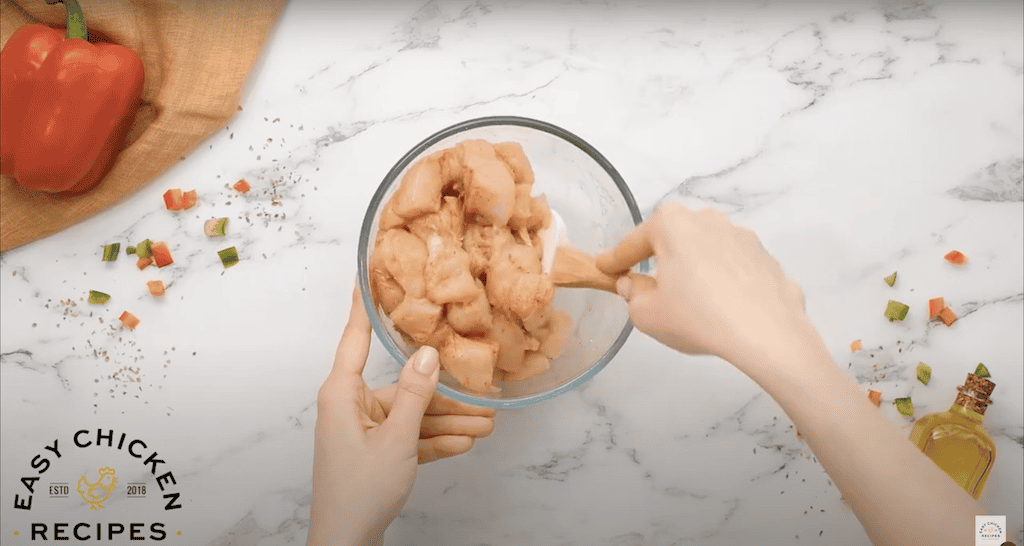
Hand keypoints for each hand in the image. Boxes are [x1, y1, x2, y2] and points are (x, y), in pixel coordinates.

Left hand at [308, 287, 494, 545]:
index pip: (356, 338)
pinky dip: (436, 441)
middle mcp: (352, 406)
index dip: (363, 306)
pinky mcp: (377, 452)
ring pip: (413, 415)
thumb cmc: (359, 490)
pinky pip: (411, 438)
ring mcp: (365, 430)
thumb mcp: (396, 440)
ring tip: (488, 421)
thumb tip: (427, 353)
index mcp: (343, 394)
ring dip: (449, 421)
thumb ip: (415, 395)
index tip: (367, 275)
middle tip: (481, 386)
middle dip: (443, 393)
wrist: (347, 542)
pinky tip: (468, 441)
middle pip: (403, 386)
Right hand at [596, 203, 811, 366]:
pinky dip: (724, 282)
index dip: (614, 259)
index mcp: (671, 225)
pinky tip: (724, 308)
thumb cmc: (698, 318)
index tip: (604, 267)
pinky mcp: (766, 258)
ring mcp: (742, 236)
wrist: (767, 333)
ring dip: (694, 268)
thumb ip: (632, 294)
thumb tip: (633, 284)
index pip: (632, 243)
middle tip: (648, 284)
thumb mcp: (647, 314)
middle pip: (672, 238)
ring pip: (706, 250)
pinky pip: (734, 268)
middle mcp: (707, 220)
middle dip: (658, 257)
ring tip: (691, 300)